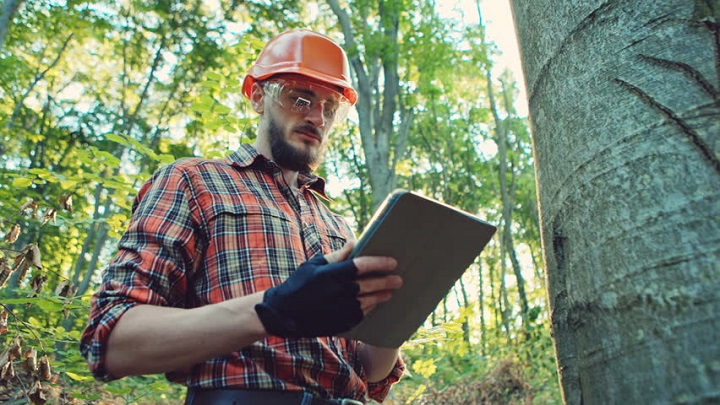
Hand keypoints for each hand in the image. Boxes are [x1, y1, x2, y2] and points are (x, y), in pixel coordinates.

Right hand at [255, 243, 400, 337]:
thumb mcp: (314, 265)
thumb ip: (336, 255)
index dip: (379, 263)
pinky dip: (369, 308)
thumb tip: (355, 242)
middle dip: (386, 281)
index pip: (361, 266)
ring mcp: (338, 310)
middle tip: (399, 279)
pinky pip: (360, 315)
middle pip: (369, 285)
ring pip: (367, 302)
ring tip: (390, 292)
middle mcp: (336, 293)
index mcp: (330, 275)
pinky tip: (374, 303)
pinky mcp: (339, 324)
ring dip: (381, 296)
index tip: (393, 261)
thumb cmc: (299, 284)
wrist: (283, 313)